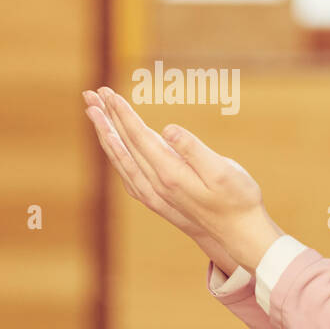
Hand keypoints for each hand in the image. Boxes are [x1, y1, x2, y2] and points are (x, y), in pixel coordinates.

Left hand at [81, 86, 283, 272]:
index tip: (108, 92)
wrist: (239, 235)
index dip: (122, 113)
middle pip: (123, 146)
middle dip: (106, 118)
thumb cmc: (237, 199)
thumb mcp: (222, 170)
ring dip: (106, 135)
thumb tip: (168, 129)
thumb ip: (193, 149)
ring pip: (122, 160)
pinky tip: (113, 148)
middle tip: (90, 95)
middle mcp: (155, 186)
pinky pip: (127, 175)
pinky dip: (116, 157)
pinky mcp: (157, 201)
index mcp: (169, 174)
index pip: (138, 137)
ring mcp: (154, 196)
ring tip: (94, 114)